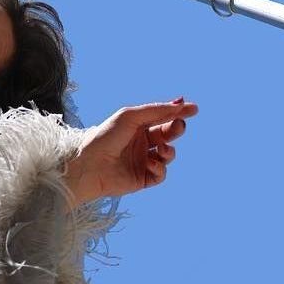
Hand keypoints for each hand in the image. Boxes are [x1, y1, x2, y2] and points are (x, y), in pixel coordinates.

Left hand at [63, 98, 198, 206]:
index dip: (178, 113)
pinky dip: (161, 168)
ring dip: (169, 151)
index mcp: (136, 126)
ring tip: (160, 149)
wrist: (88, 165)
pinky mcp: (141, 179)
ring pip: (168, 155)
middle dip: (176, 130)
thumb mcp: (130, 116)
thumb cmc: (105, 137)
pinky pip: (161, 174)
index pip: (162, 118)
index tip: (194, 109)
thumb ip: (157, 110)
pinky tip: (152, 163)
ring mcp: (141, 161)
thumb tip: (182, 103)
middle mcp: (140, 143)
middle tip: (176, 127)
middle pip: (168, 135)